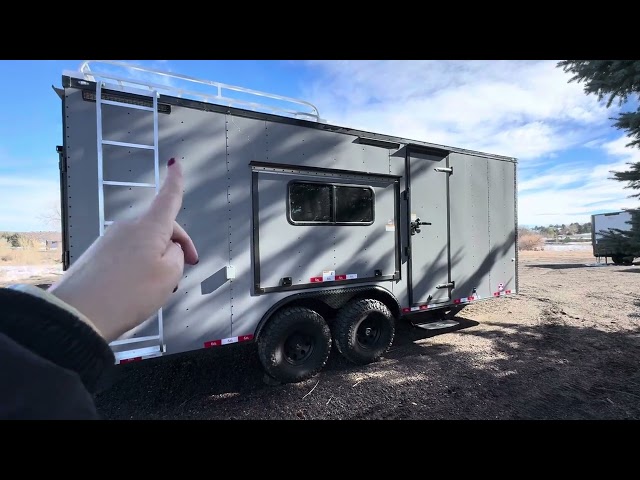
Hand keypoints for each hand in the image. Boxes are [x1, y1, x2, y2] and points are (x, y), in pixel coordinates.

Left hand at [49, 158, 197, 341]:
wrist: (78, 314)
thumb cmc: (129, 293)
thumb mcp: (169, 276)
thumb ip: (177, 256)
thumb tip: (170, 248)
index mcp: (149, 227)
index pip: (167, 199)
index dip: (174, 181)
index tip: (174, 162)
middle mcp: (128, 227)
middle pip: (160, 227)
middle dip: (177, 244)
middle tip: (187, 268)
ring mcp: (109, 240)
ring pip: (144, 244)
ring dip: (157, 260)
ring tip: (159, 288)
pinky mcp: (96, 255)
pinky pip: (127, 255)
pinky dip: (139, 267)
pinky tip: (137, 290)